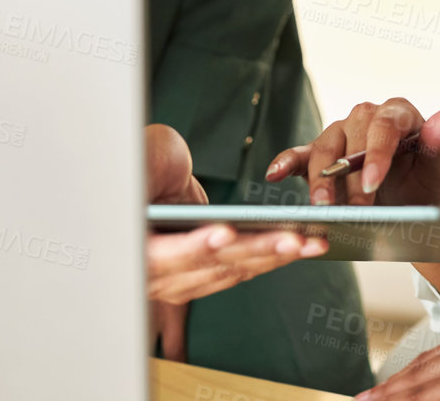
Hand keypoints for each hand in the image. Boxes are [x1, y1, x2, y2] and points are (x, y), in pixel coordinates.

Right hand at [143, 124, 327, 310]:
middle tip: (291, 239)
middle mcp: (152, 272)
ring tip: (309, 242)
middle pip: (207, 264)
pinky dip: (270, 256)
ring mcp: (180, 276)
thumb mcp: (132, 163)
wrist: (148, 175)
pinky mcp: (206, 269)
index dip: (193, 247)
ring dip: (272, 256)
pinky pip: (239, 268)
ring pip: (230, 270)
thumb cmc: (137, 162)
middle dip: (253, 251)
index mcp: (130, 246)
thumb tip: (142, 182)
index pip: (160, 255)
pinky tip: (300, 245)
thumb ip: (138, 176)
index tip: (223, 233)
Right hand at [264, 99, 439, 207]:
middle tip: (354, 210)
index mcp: (399, 113)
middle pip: (349, 136)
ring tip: (323, 208)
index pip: (385, 125)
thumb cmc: (428, 183)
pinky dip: (287, 162)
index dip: (377, 154)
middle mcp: (367, 116)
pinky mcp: (322, 153)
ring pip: (324, 148)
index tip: (374, 184)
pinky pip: (301, 154)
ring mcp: (342, 133)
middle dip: (350, 176)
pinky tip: (275, 175)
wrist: (414, 206)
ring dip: (320, 178)